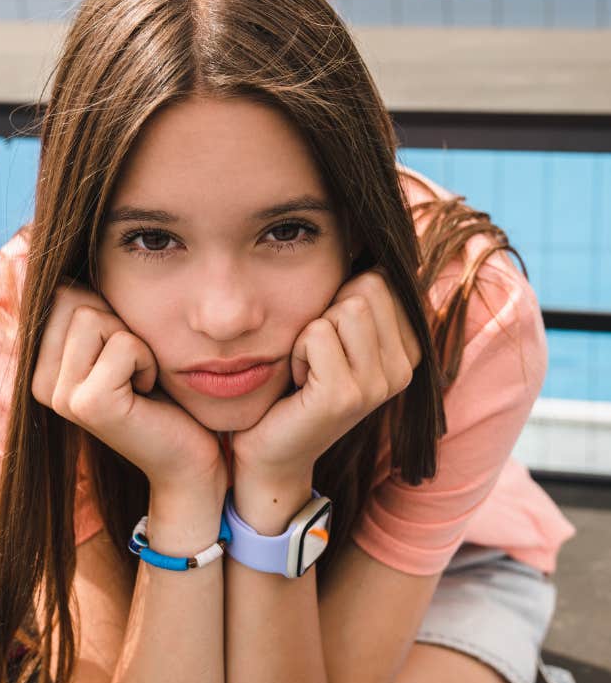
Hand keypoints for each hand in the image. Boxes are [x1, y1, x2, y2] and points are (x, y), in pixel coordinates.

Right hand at [32, 282, 225, 495]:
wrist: (188, 457)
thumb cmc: (161, 394)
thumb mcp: (121, 341)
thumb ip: (91, 308)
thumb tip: (57, 254)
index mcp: (42, 365)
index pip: (60, 291)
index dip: (105, 308)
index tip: (122, 350)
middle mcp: (40, 382)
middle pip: (72, 298)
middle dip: (117, 321)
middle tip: (133, 366)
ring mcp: (61, 396)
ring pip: (94, 316)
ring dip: (134, 341)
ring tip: (140, 378)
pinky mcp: (89, 405)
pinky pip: (124, 344)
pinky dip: (147, 360)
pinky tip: (147, 391)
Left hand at [231, 269, 421, 497]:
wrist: (273, 450)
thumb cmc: (297, 384)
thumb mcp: (335, 336)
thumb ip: (356, 296)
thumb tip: (364, 232)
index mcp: (409, 348)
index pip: (382, 278)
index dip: (340, 299)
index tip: (331, 343)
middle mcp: (404, 368)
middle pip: (366, 286)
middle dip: (326, 312)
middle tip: (315, 356)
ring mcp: (379, 384)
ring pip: (342, 307)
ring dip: (309, 333)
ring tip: (307, 369)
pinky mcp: (345, 396)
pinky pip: (316, 333)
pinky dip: (295, 351)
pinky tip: (297, 382)